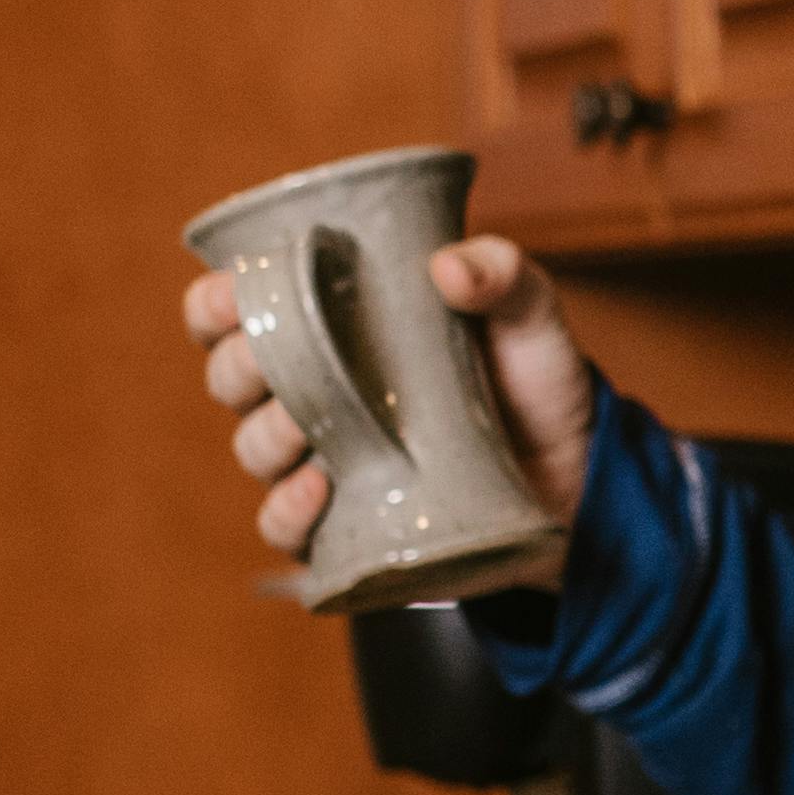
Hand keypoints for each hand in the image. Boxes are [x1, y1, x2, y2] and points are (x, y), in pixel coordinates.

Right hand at [183, 234, 594, 572]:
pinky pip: (284, 527)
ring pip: (253, 448)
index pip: (237, 310)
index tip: (235, 292)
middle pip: (231, 379)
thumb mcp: (530, 315)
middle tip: (273, 356)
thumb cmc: (535, 382)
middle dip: (239, 365)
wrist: (576, 473)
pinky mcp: (346, 526)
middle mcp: (316, 393)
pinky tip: (320, 488)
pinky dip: (287, 509)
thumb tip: (448, 267)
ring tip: (308, 428)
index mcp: (334, 329)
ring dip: (266, 435)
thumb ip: (501, 273)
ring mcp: (326, 461)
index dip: (217, 302)